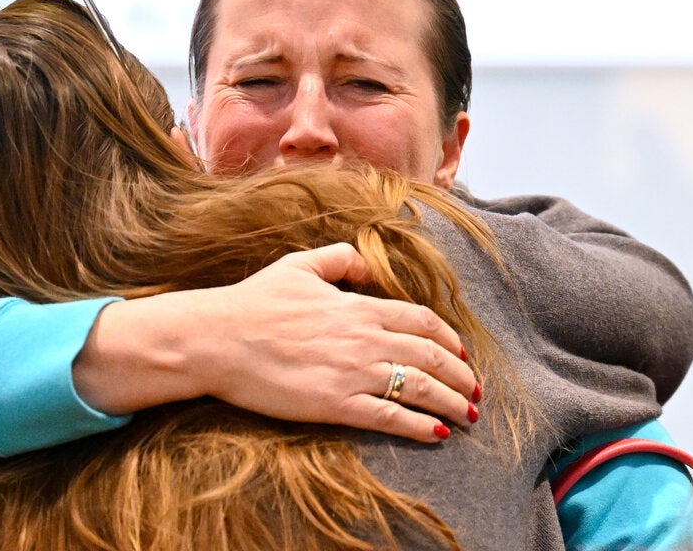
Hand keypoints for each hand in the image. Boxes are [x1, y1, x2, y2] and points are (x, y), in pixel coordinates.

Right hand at [74, 243, 477, 441]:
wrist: (217, 337)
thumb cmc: (253, 301)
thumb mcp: (298, 265)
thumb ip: (340, 258)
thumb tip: (370, 265)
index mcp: (357, 306)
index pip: (421, 321)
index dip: (449, 339)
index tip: (461, 354)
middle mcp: (363, 337)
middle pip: (431, 356)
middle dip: (461, 376)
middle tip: (474, 391)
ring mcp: (352, 371)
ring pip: (420, 387)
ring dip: (451, 402)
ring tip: (468, 415)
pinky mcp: (336, 403)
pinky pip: (390, 416)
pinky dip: (419, 426)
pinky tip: (436, 434)